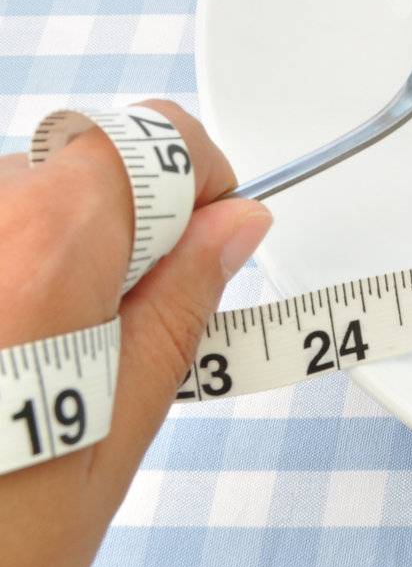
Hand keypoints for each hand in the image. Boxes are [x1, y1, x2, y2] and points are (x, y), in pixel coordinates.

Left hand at [0, 100, 270, 566]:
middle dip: (123, 227)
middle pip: (73, 171)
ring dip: (52, 254)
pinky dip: (8, 278)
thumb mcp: (120, 425)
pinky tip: (7, 359)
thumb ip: (181, 307)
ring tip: (48, 359)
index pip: (138, 140)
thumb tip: (233, 226)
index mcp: (42, 255)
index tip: (215, 228)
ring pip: (14, 204)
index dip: (193, 176)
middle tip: (134, 321)